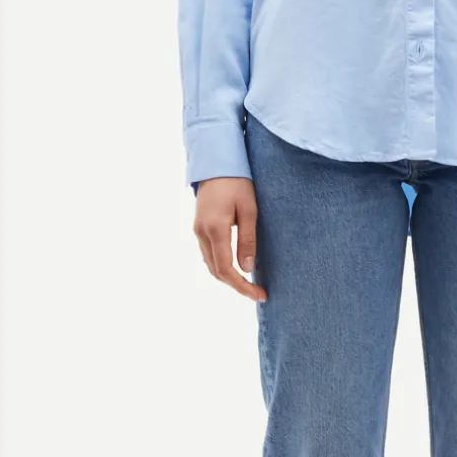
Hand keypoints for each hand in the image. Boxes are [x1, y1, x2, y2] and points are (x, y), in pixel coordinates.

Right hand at [193, 177, 267, 302]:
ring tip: (249, 282)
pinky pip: (208, 253)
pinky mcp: (198, 226)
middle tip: (257, 292)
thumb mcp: (249, 209)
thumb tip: (248, 268)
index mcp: (215, 229)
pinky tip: (235, 265)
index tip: (259, 295)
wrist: (216, 161)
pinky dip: (220, 264)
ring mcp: (197, 230)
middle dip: (236, 285)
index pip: (226, 269)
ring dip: (227, 276)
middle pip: (216, 271)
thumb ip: (247, 240)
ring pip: (210, 263)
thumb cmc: (237, 181)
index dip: (242, 286)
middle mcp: (201, 233)